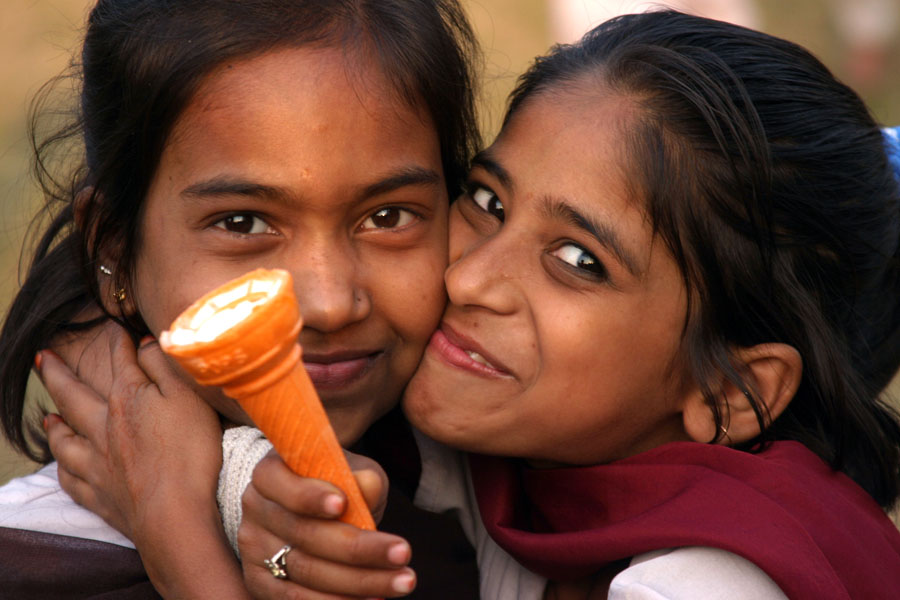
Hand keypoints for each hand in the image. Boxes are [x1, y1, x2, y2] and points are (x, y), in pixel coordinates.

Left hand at [42, 325, 248, 597]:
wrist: (173, 514)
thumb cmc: (189, 453)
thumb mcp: (188, 398)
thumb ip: (164, 367)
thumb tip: (144, 342)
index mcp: (129, 400)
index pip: (120, 362)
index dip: (117, 342)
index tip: (114, 327)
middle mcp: (104, 428)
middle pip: (73, 396)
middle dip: (58, 374)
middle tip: (42, 357)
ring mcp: (97, 464)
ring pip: (65, 440)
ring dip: (55, 425)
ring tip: (48, 417)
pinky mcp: (99, 496)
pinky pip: (70, 479)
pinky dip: (63, 469)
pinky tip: (63, 465)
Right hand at [239, 451, 416, 597]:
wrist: (310, 512)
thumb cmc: (336, 485)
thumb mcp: (351, 471)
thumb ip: (360, 477)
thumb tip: (367, 489)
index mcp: (269, 474)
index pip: (285, 486)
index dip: (310, 496)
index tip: (344, 503)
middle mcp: (256, 512)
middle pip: (305, 535)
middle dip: (359, 548)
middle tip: (403, 552)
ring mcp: (254, 551)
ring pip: (307, 572)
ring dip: (359, 582)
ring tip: (402, 581)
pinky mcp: (261, 584)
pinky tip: (374, 599)